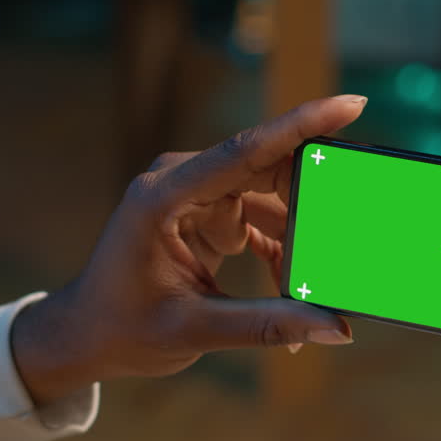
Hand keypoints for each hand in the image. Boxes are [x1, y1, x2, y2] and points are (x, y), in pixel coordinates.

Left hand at [11, 96, 368, 404]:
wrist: (86, 335)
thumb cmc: (126, 329)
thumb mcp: (196, 330)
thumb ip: (268, 325)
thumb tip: (336, 330)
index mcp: (164, 196)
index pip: (246, 151)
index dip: (302, 125)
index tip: (351, 106)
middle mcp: (180, 181)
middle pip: (267, 168)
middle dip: (314, 197)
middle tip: (354, 226)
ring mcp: (195, 193)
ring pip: (271, 195)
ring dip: (298, 236)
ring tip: (318, 279)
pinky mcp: (207, 212)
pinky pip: (261, 216)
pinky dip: (282, 249)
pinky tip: (293, 285)